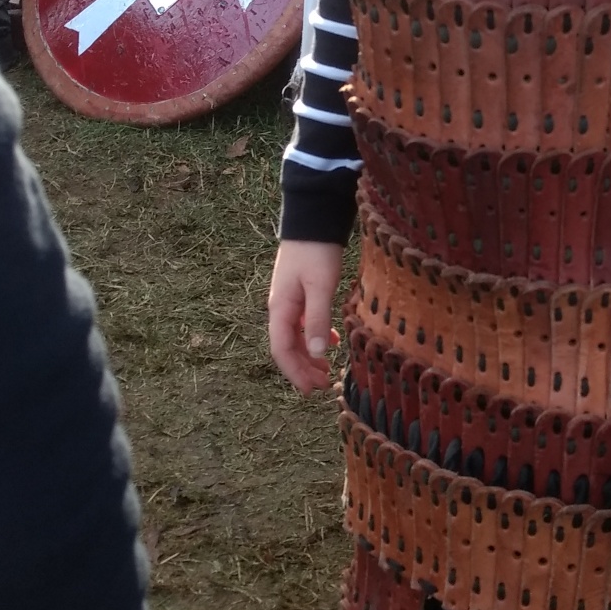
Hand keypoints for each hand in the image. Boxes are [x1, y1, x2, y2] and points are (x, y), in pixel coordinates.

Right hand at [268, 238, 344, 392]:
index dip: (294, 373)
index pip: (281, 350)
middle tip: (322, 385)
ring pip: (295, 336)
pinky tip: (330, 341)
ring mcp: (289, 301)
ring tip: (325, 369)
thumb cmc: (317, 252)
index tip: (310, 390)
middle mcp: (280, 308)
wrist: (313, 220)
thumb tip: (316, 354)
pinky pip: (303, 323)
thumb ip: (316, 319)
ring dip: (308, 354)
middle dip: (302, 368)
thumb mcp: (320, 287)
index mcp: (280, 309)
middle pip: (287, 346)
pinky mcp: (301, 293)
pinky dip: (315, 336)